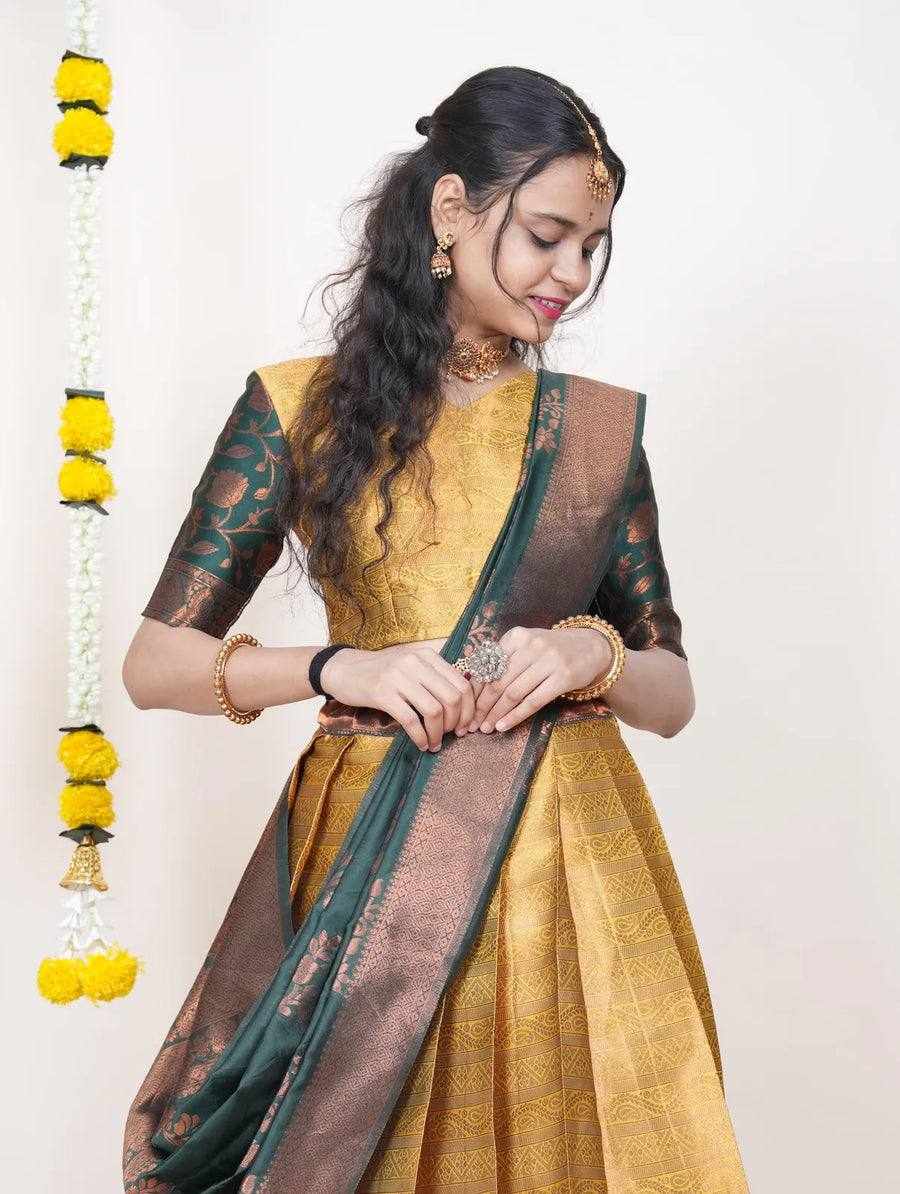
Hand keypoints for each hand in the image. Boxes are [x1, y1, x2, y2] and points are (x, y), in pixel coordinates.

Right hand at [319, 637, 477, 751]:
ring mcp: (398, 677)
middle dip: (456, 722)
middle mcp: (415, 662)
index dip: (469, 709)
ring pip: (433, 710)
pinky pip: (410, 720)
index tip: (465, 726)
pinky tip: (421, 744)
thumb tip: (464, 702)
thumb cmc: (381, 671)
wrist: (344, 669)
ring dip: (438, 733)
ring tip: (435, 744)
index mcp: (427, 655)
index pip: (462, 683)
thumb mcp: (411, 664)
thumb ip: (434, 676)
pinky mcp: (382, 693)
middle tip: (451, 736)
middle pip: (452, 697)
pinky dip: (420, 736)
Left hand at [467, 625, 611, 733]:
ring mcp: (549, 661)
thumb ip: (504, 660)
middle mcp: (531, 645)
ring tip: (486, 728)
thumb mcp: (527, 646)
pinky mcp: (563, 677)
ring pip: (514, 693)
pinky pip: (533, 701)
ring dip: (496, 714)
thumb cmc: (551, 650)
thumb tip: (474, 687)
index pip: (488, 667)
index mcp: (516, 636)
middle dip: (482, 706)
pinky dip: (516, 716)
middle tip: (472, 723)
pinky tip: (504, 726)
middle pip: (499, 682)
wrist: (592, 647)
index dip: (475, 690)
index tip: (465, 707)